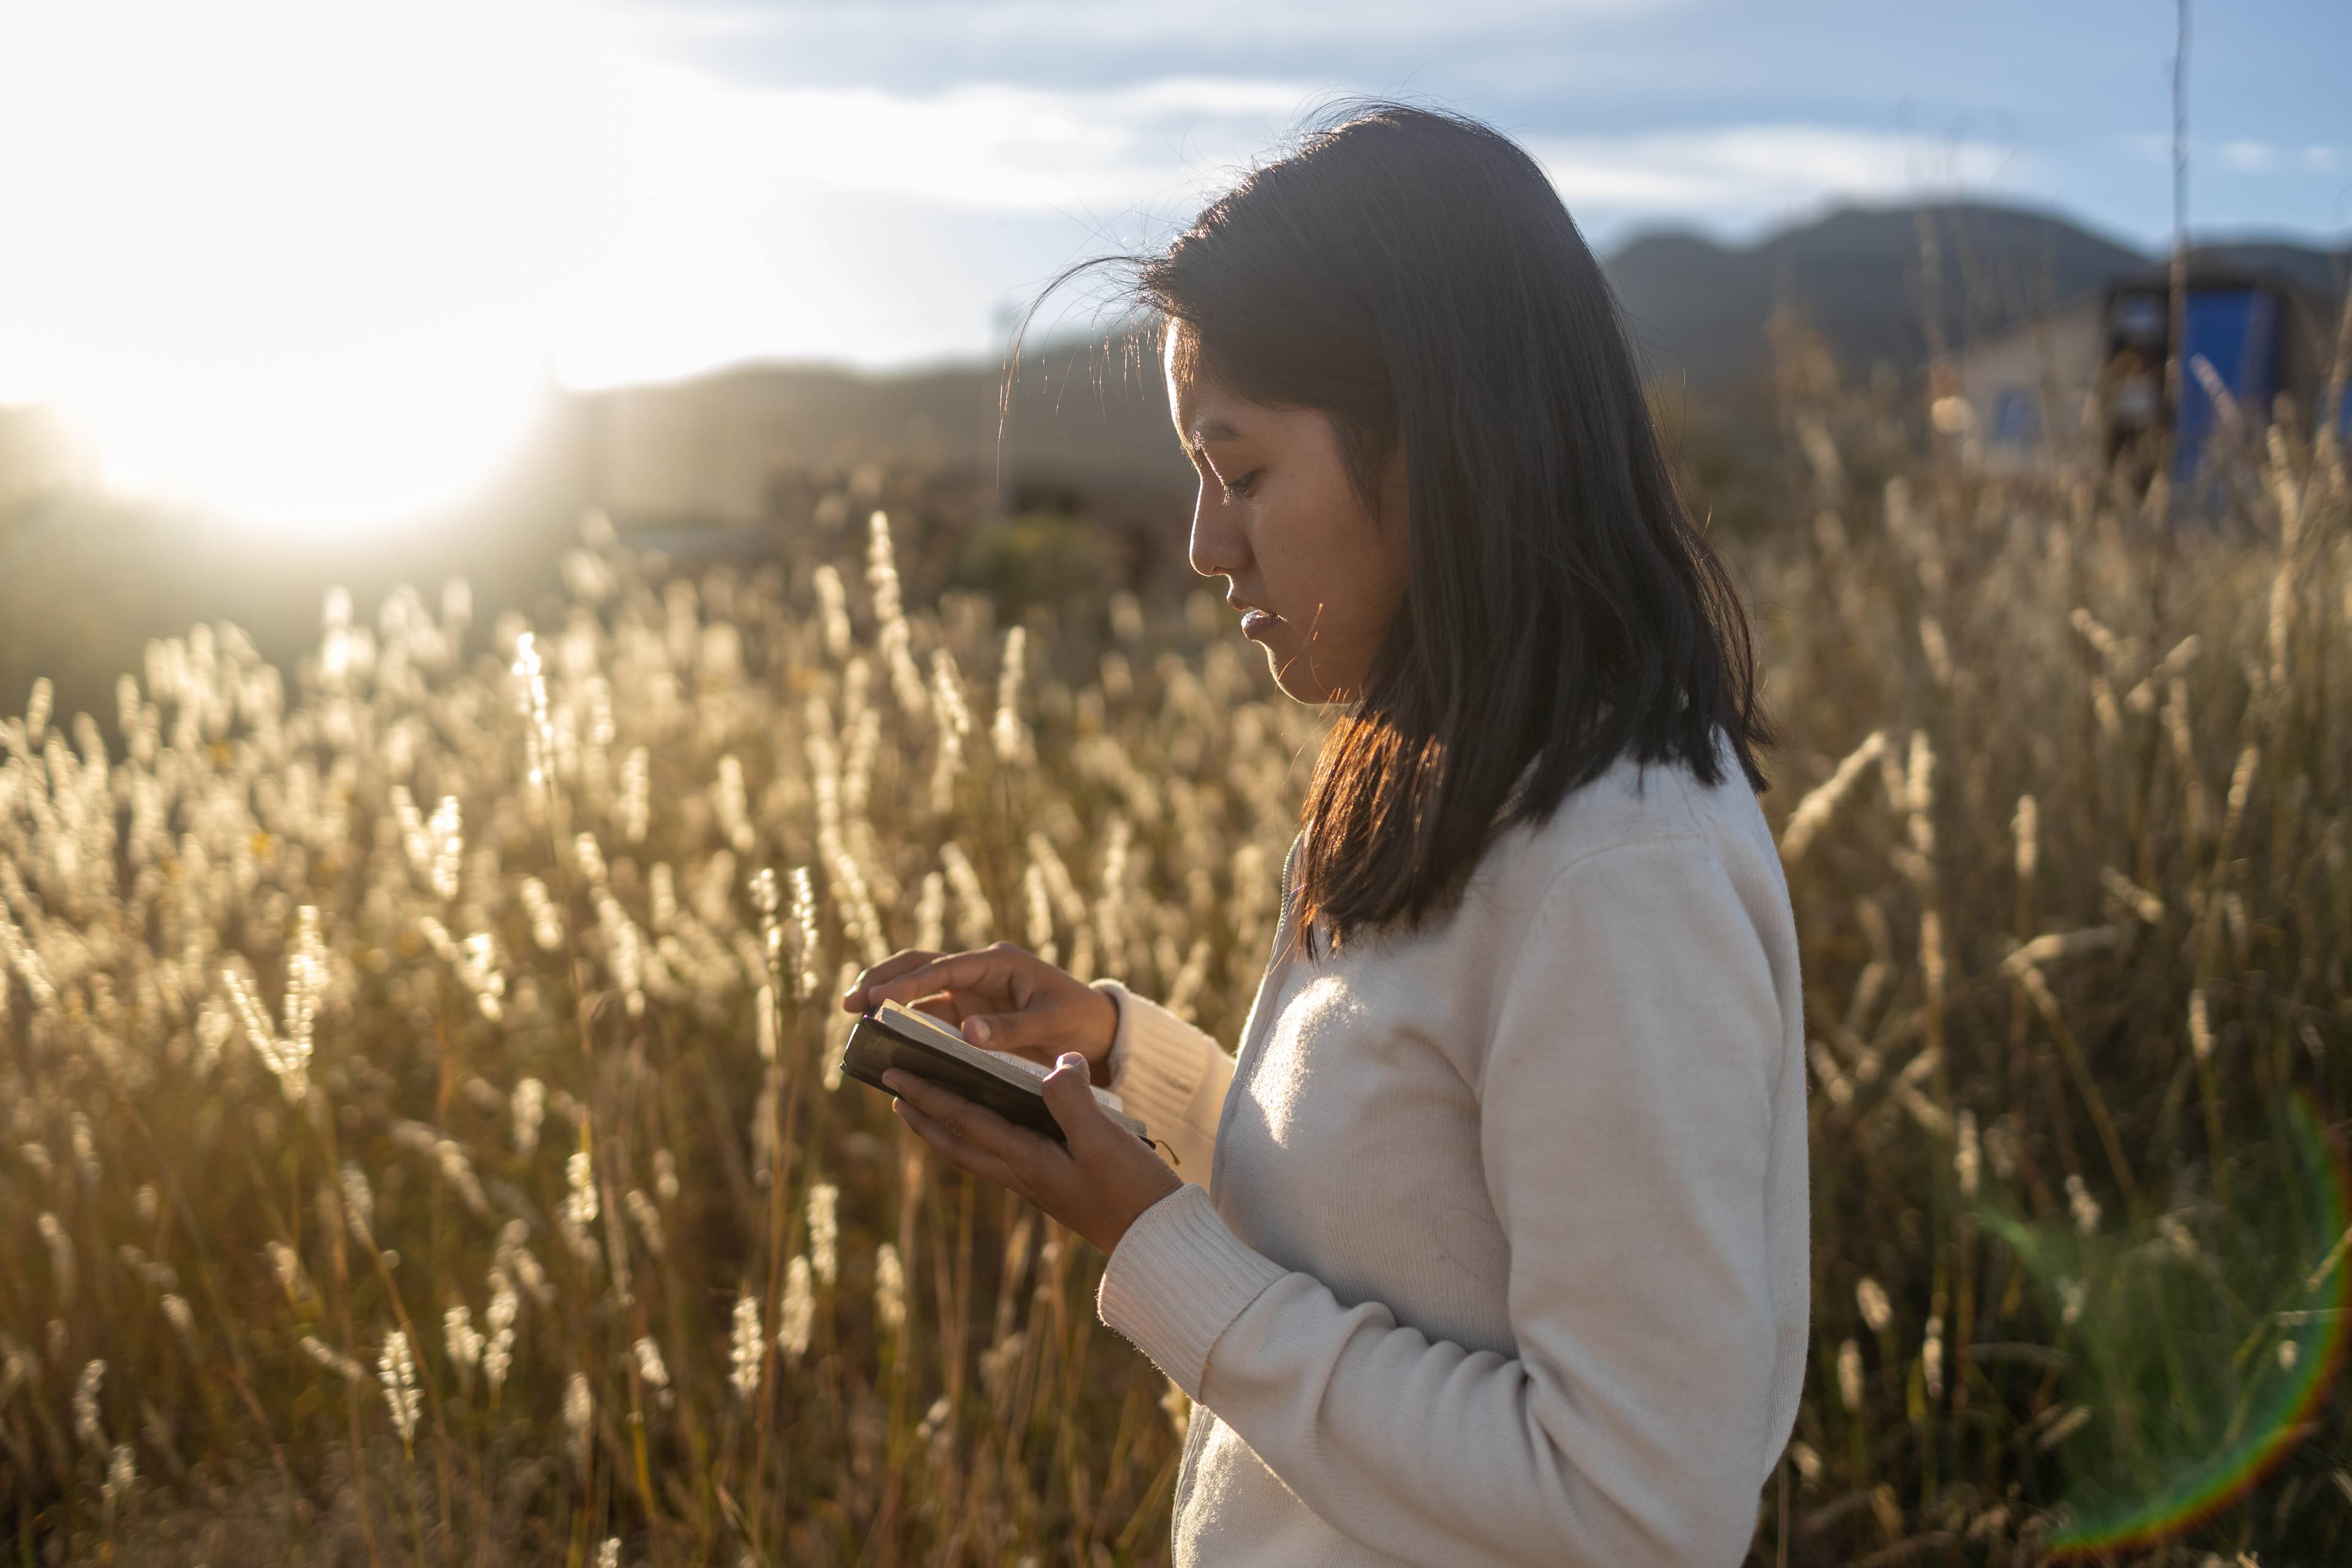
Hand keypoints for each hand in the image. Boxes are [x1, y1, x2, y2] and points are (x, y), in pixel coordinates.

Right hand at [844, 943, 1121, 1087]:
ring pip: (918, 989)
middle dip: (883, 979)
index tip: (878, 997)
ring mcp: (971, 993)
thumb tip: (967, 1033)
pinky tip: (882, 1039)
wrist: (1097, 1031)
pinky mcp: (967, 1014)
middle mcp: (979, 972)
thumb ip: (1012, 1028)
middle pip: (920, 966)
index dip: (910, 983)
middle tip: (849, 1002)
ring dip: (887, 999)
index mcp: (999, 962)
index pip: (945, 968)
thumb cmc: (1080, 1020)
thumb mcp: (1053, 1024)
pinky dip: (905, 1024)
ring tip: (853, 1016)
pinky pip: (929, 1016)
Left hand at [883, 1053, 1183, 1254]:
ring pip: (979, 1154)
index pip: (966, 1121)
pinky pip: (1006, 1158)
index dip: (929, 1096)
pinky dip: (985, 1140)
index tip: (895, 1076)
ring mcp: (1040, 1184)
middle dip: (925, 1117)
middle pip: (960, 1143)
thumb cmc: (1133, 1194)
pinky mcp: (1059, 1187)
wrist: (1158, 1243)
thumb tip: (1056, 1063)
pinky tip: (997, 1131)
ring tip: (929, 1113)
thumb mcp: (1104, 1141)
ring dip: (948, 1131)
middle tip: (895, 1094)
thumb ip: (1073, 1100)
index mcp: (1027, 1161)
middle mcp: (1025, 1175)